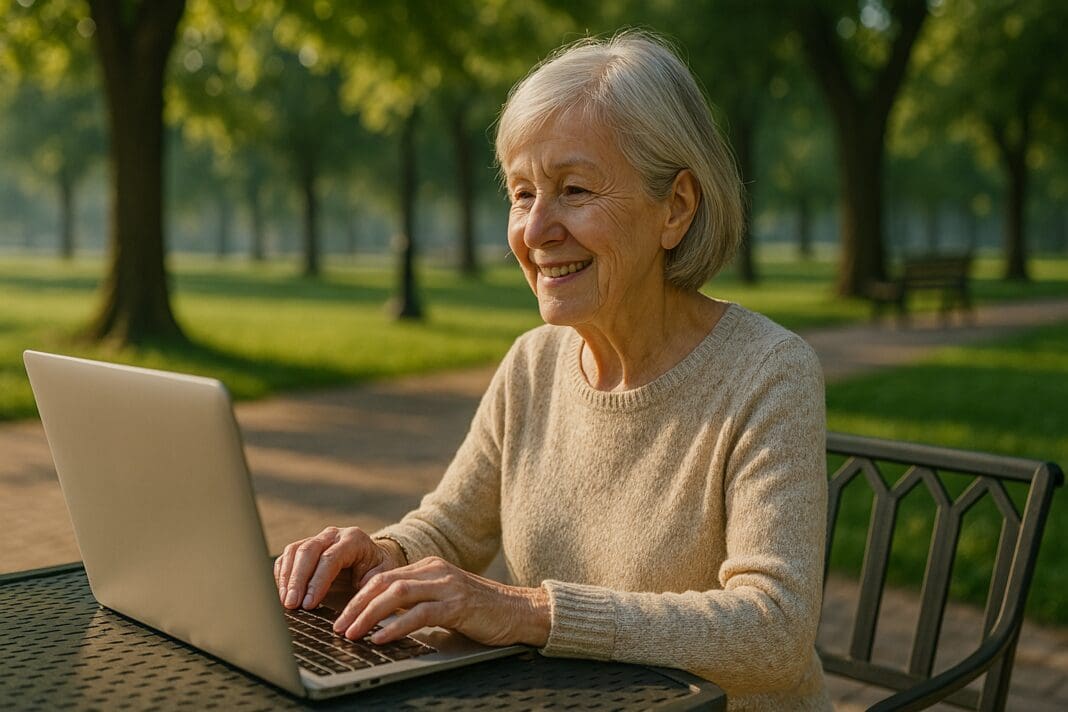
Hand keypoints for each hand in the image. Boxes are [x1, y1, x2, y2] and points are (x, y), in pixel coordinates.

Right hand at [274, 526, 402, 609]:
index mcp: (354, 540)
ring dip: (286, 578)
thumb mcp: (382, 578)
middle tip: (291, 605)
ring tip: (285, 602)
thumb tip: (355, 608)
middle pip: (308, 551)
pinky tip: (283, 594)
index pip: (330, 558)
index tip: (309, 604)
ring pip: (294, 551)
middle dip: (297, 580)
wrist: (373, 559)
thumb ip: (369, 588)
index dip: (317, 581)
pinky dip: (282, 575)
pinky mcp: (305, 547)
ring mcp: (317, 538)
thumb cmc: (377, 571)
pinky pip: (287, 557)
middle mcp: (333, 535)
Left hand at [332, 556, 549, 647]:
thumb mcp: (443, 600)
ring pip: (396, 595)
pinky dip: (395, 626)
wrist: (519, 611)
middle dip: (355, 606)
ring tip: (351, 633)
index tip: (340, 616)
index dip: (357, 597)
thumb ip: (417, 602)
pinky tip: (380, 638)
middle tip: (337, 626)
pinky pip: (419, 613)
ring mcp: (446, 585)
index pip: (382, 577)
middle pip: (383, 583)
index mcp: (428, 567)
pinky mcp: (457, 604)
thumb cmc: (480, 611)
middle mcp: (435, 571)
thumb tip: (380, 620)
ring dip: (368, 615)